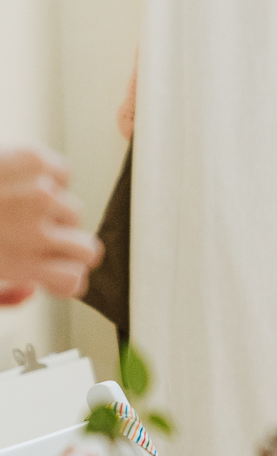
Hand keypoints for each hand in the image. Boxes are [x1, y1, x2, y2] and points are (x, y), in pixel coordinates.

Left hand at [0, 146, 101, 298]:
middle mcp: (35, 232)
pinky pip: (63, 171)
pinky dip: (47, 173)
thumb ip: (3, 296)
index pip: (74, 279)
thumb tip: (31, 290)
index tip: (54, 270)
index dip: (66, 276)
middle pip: (89, 250)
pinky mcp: (33, 160)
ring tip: (16, 203)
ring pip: (72, 209)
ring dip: (51, 209)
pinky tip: (23, 179)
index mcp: (18, 264)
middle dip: (70, 246)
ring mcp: (38, 193)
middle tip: (46, 238)